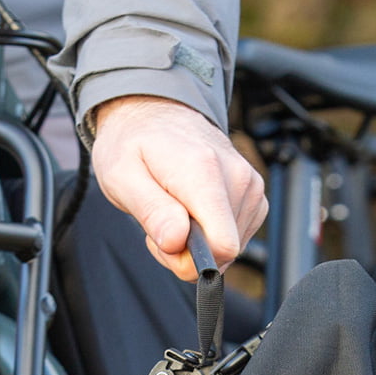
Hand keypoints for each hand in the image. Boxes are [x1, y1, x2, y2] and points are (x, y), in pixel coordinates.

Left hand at [90, 95, 267, 280]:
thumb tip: (177, 241)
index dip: (188, 261)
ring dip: (196, 243)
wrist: (154, 113)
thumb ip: (151, 211)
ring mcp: (250, 186)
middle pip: (222, 252)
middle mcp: (237, 178)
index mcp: (205, 173)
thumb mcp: (121, 177)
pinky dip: (209, 234)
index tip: (163, 241)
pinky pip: (234, 238)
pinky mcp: (254, 195)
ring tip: (173, 210)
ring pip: (229, 249)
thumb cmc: (134, 144)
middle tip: (161, 221)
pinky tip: (190, 211)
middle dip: (186, 252)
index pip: (222, 245)